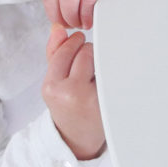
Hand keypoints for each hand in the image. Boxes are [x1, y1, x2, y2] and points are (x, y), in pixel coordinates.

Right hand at [41, 24, 104, 159]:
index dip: (74, 43)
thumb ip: (54, 53)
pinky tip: (107, 86)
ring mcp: (94, 99)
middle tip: (87, 67)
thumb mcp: (53, 81)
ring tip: (96, 77)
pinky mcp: (112, 103)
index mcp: (52, 87)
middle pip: (87, 51)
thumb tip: (58, 27)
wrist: (77, 139)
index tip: (79, 41)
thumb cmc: (66, 106)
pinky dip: (112, 74)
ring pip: (103, 60)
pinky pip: (115, 74)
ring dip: (102, 62)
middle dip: (88, 53)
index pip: (67, 50)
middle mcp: (72, 93)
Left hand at [42, 0, 150, 28]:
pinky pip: (88, 2)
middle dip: (62, 19)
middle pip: (56, 2)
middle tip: (70, 26)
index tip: (58, 19)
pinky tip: (91, 18)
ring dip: (75, 20)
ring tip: (82, 24)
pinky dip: (87, 15)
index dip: (51, 11)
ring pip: (70, 5)